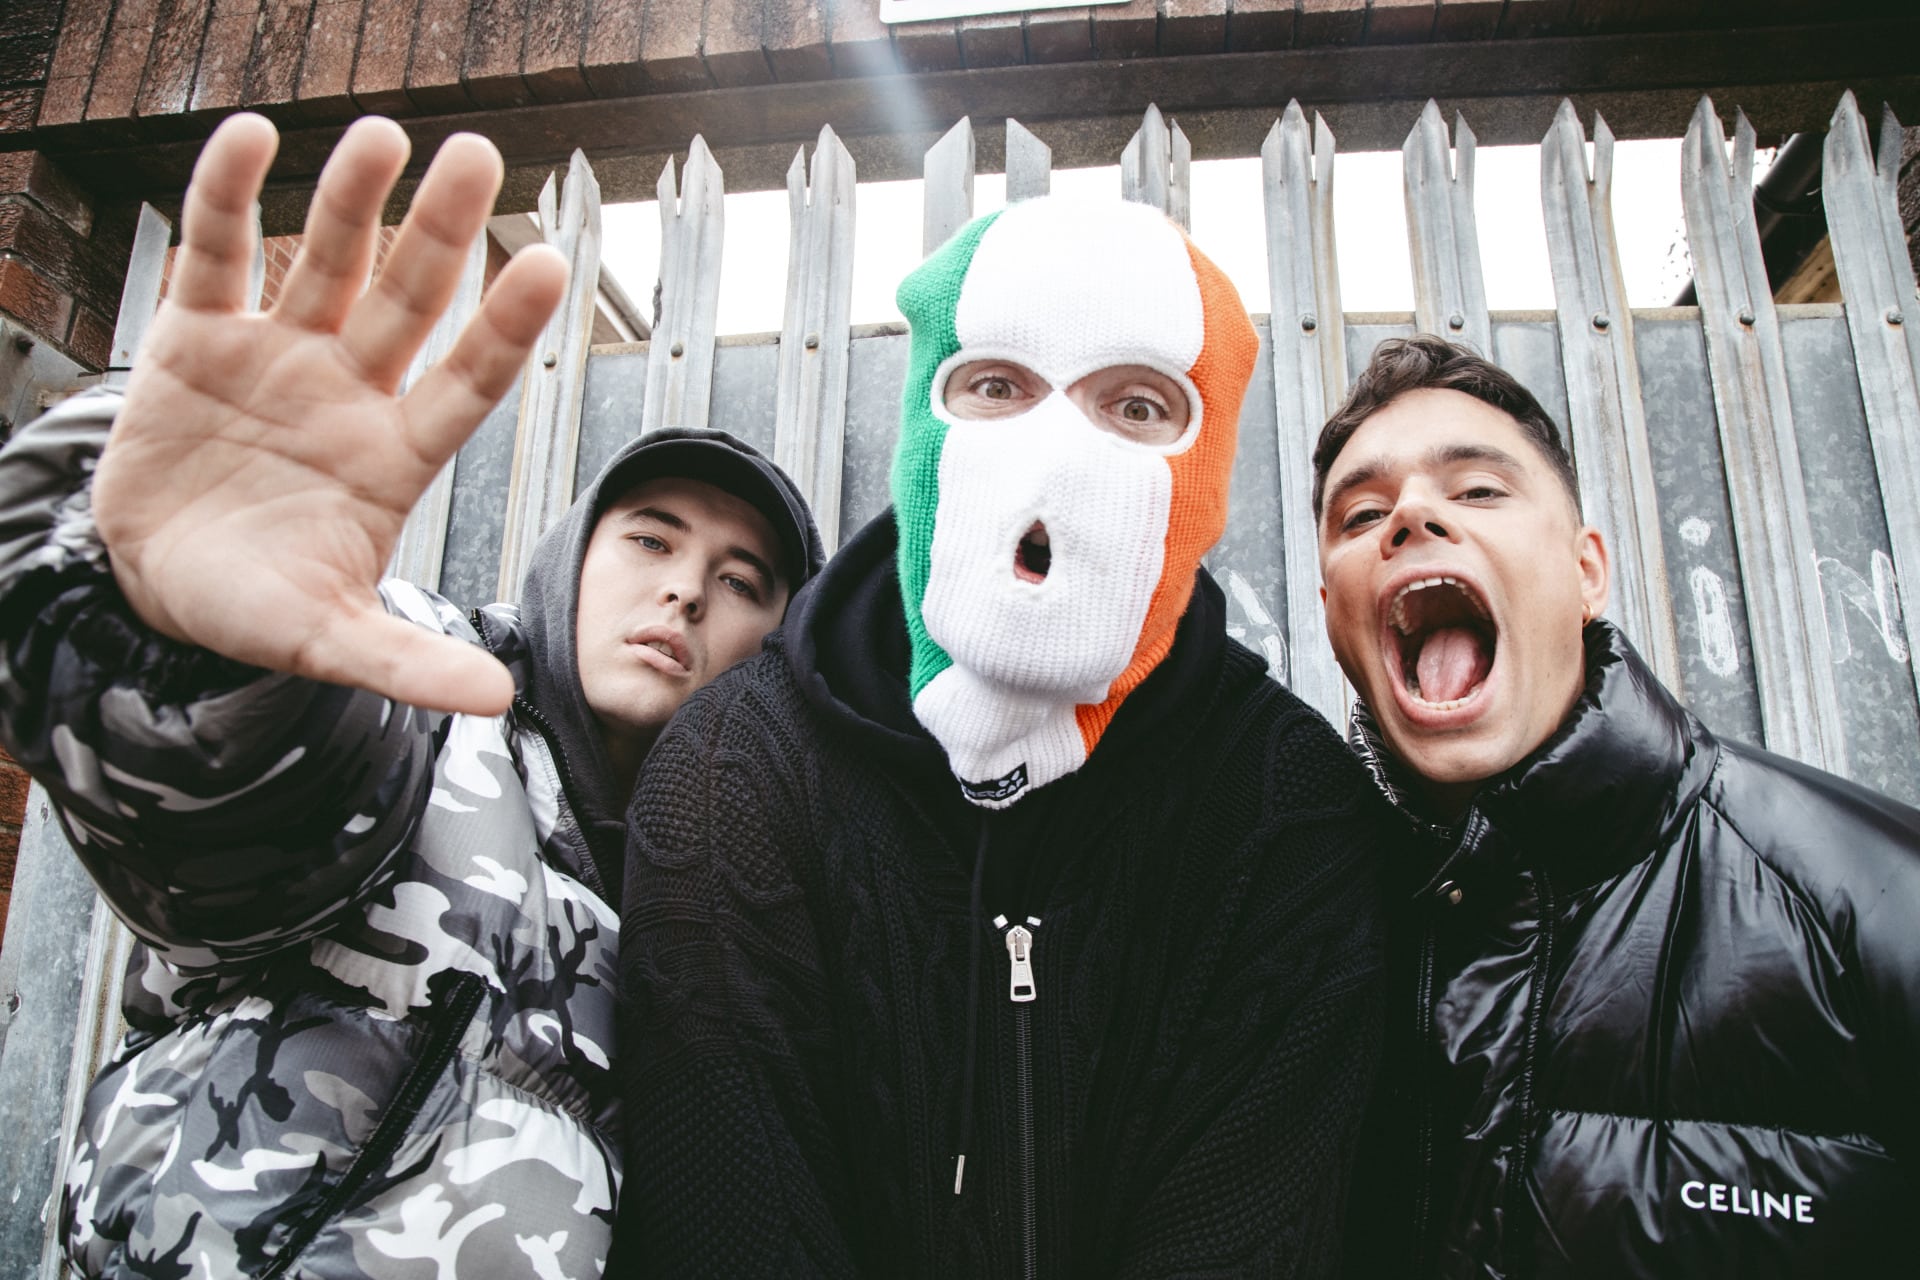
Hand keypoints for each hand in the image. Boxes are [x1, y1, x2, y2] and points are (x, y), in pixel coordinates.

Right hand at [92, 114, 565, 715]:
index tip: (552, 264)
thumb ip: (406, 664)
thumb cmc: (254, 607)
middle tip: (475, 157)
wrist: (154, 585)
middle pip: (407, 299)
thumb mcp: (327, 640)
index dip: (504, 328)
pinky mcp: (198, 338)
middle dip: (438, 232)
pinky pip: (218, 254)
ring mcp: (277, 356)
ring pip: (327, 262)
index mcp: (393, 456)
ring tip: (384, 134)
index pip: (466, 382)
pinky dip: (229, 197)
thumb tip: (500, 703)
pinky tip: (250, 136)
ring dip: (352, 200)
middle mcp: (348, 391)